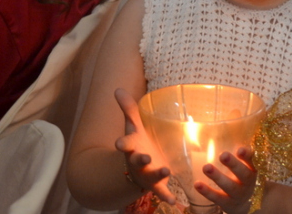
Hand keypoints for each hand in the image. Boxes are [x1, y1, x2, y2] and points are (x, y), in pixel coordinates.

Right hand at [114, 88, 175, 203]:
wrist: (137, 166)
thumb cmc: (139, 141)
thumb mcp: (134, 125)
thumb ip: (128, 108)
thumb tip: (117, 89)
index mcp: (132, 146)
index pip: (125, 143)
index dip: (122, 143)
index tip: (118, 143)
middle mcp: (138, 161)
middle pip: (137, 160)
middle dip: (140, 159)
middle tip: (144, 156)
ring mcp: (147, 174)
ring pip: (151, 176)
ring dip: (159, 174)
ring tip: (166, 171)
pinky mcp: (157, 184)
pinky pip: (162, 192)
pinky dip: (167, 197)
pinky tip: (175, 202)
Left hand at [195, 147, 256, 213]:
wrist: (245, 203)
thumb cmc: (243, 177)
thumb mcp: (246, 166)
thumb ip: (241, 153)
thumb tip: (227, 130)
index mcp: (253, 169)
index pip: (253, 161)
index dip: (248, 155)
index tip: (240, 149)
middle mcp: (248, 182)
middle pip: (243, 174)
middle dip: (233, 164)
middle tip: (223, 155)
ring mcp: (238, 194)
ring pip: (230, 187)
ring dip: (217, 177)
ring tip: (206, 167)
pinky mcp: (227, 204)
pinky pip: (217, 198)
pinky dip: (207, 192)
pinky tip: (197, 184)